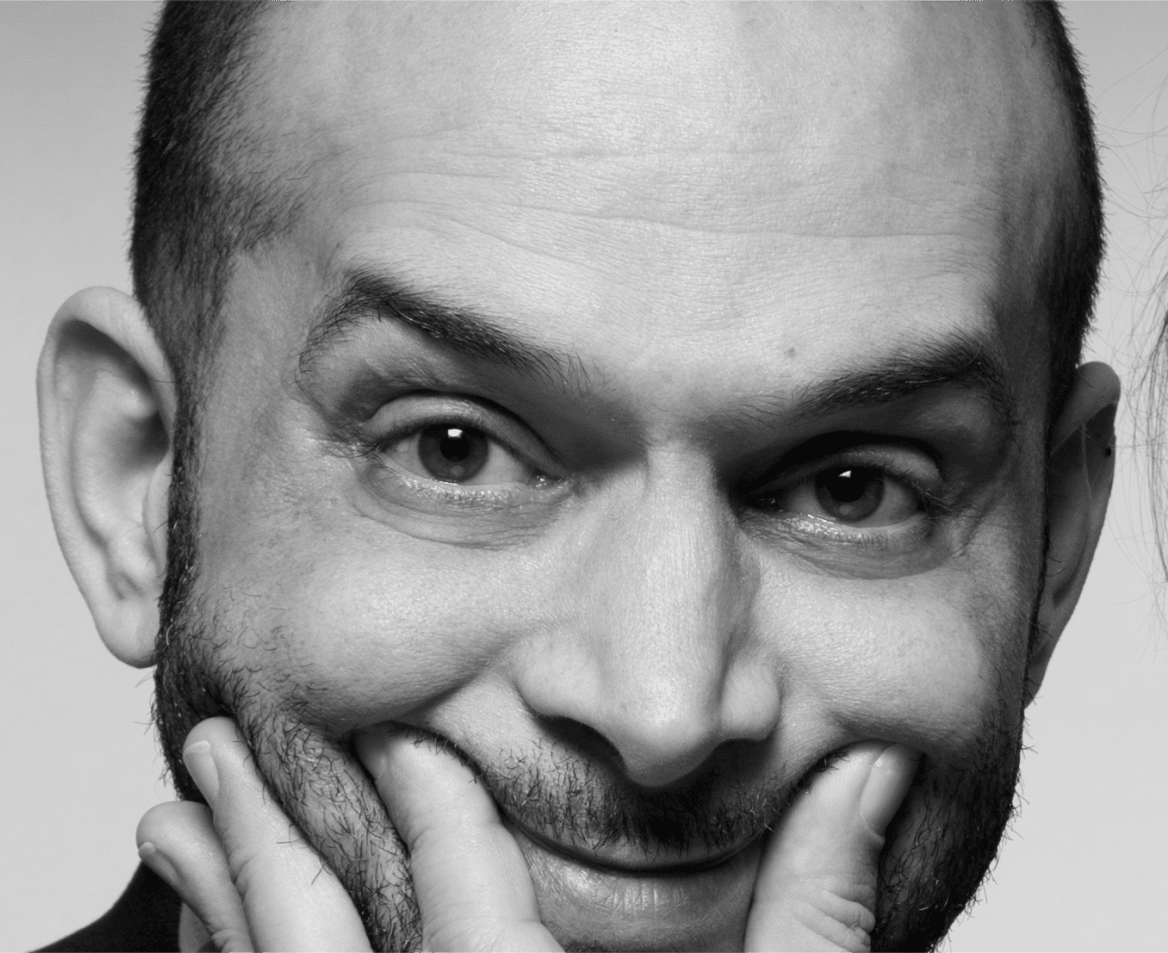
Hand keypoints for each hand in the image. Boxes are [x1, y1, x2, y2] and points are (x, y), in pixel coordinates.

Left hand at [137, 718, 917, 951]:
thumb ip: (819, 914)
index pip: (471, 904)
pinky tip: (215, 937)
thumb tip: (868, 771)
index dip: (434, 805)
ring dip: (219, 907)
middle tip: (214, 746)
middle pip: (327, 947)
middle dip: (265, 837)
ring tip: (171, 823)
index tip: (401, 738)